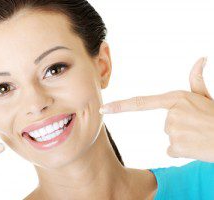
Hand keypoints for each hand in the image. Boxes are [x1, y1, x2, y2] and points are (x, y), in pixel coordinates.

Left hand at [99, 57, 213, 161]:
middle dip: (179, 127)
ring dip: (183, 138)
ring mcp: (172, 130)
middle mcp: (171, 113)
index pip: (140, 102)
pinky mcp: (176, 146)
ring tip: (200, 135)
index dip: (120, 106)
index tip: (103, 108)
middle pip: (165, 124)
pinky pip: (172, 150)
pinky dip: (182, 150)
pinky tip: (196, 146)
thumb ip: (197, 80)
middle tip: (199, 126)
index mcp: (175, 99)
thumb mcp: (207, 97)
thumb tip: (201, 58)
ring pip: (170, 137)